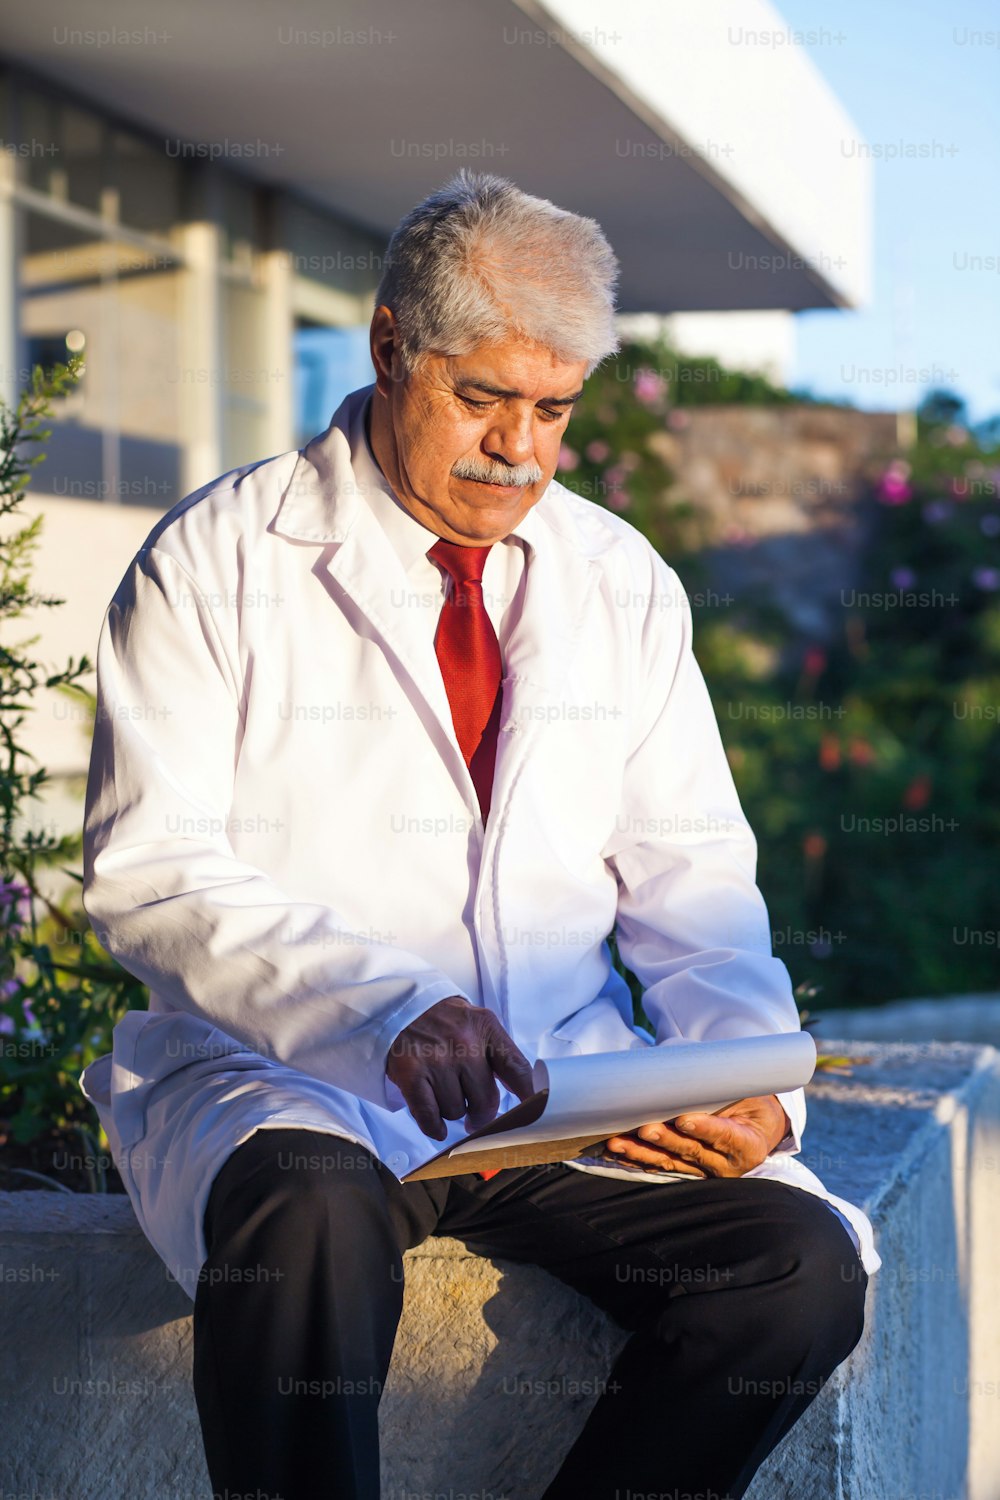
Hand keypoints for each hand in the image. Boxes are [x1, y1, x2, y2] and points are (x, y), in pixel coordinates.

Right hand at [385, 996, 534, 1139]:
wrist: (399, 1005)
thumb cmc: (444, 1020)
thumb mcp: (476, 1022)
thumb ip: (498, 1053)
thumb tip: (523, 1093)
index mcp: (485, 1027)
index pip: (516, 1068)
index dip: (528, 1096)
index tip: (531, 1115)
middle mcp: (463, 1043)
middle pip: (486, 1100)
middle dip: (481, 1113)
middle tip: (475, 1115)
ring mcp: (436, 1059)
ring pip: (456, 1111)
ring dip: (452, 1110)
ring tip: (444, 1092)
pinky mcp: (410, 1073)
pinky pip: (429, 1116)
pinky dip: (434, 1127)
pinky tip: (437, 1125)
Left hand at [602, 1094, 789, 1178]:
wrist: (759, 1129)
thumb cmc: (752, 1104)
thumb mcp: (749, 1094)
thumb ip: (726, 1088)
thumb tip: (692, 1066)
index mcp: (747, 1144)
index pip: (724, 1136)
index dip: (704, 1129)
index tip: (683, 1120)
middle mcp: (725, 1163)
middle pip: (691, 1151)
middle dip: (665, 1140)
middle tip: (644, 1129)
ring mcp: (704, 1170)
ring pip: (670, 1162)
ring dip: (642, 1153)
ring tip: (618, 1143)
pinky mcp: (687, 1170)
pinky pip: (660, 1166)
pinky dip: (638, 1160)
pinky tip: (617, 1154)